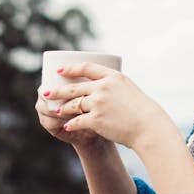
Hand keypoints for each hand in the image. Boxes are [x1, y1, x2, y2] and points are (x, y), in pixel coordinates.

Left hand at [41, 61, 172, 152]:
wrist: (148, 126)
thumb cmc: (141, 110)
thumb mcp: (128, 89)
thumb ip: (113, 85)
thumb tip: (98, 85)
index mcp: (112, 76)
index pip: (86, 67)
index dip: (70, 68)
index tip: (59, 70)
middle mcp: (103, 87)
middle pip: (74, 87)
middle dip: (57, 90)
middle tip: (45, 92)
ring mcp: (98, 103)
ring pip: (73, 105)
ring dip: (62, 108)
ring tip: (56, 111)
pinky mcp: (95, 119)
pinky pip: (77, 121)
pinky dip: (71, 124)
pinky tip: (66, 126)